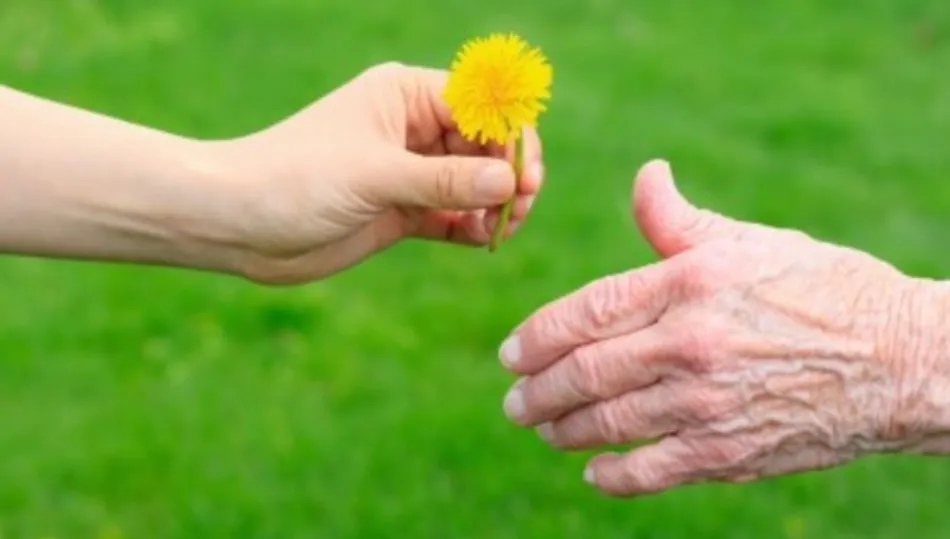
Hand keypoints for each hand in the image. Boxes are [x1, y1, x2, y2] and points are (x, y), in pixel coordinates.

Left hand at [205, 62, 542, 283]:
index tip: (524, 178)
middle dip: (508, 175)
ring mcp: (409, 171)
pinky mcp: (402, 210)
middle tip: (519, 208)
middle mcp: (413, 129)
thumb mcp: (375, 176)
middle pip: (485, 145)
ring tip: (501, 230)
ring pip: (474, 183)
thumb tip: (507, 183)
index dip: (510, 138)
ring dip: (495, 204)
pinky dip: (472, 226)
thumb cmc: (295, 179)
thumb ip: (443, 180)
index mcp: (405, 97)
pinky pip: (454, 214)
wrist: (239, 224)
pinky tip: (482, 240)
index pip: (481, 106)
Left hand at [498, 160, 949, 496]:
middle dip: (536, 391)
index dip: (537, 336)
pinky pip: (650, 471)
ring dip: (561, 429)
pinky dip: (613, 474)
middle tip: (515, 400)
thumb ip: (678, 219)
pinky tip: (593, 470)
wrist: (904, 359)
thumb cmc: (825, 288)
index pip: (586, 312)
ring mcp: (707, 404)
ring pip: (607, 423)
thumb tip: (645, 174)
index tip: (512, 353)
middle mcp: (689, 344)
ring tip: (541, 428)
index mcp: (688, 284)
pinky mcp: (729, 453)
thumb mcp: (750, 241)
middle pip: (583, 372)